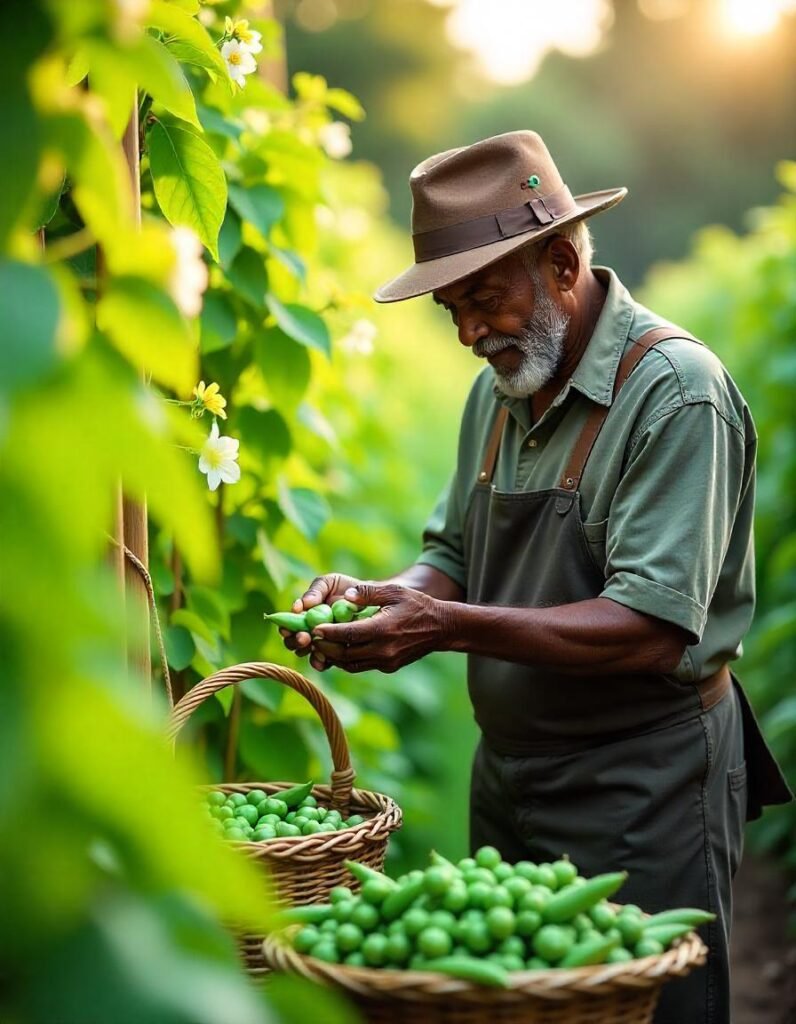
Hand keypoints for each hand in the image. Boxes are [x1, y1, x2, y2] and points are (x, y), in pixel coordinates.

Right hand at [279, 573, 366, 658]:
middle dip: (295, 641)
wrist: (370, 600)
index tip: (288, 629)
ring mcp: (322, 644)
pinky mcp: (336, 654)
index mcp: (303, 616)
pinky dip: (322, 662)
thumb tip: (302, 605)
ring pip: (307, 653)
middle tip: (303, 637)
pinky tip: (324, 659)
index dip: (285, 628)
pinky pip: (325, 662)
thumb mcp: (329, 583)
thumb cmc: (346, 588)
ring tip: (314, 646)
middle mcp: (309, 632)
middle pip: (293, 642)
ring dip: (307, 652)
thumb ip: (315, 591)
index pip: (288, 625)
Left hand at [308, 582, 451, 673]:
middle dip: (325, 647)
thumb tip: (347, 596)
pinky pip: (361, 666)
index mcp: (383, 629)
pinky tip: (339, 650)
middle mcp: (383, 650)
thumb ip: (368, 592)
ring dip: (334, 656)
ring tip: (321, 645)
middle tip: (311, 638)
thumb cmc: (417, 605)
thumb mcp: (394, 592)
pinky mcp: (389, 667)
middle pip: (344, 654)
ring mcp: (386, 661)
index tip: (314, 628)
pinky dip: (347, 660)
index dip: (328, 632)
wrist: (441, 628)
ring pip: (351, 664)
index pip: (348, 634)